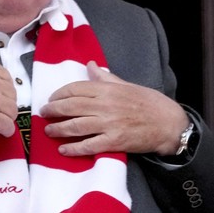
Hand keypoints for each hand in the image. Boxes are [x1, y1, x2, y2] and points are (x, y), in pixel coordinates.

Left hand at [40, 61, 189, 155]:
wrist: (170, 124)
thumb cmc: (148, 102)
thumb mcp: (125, 84)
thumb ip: (104, 77)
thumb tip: (89, 64)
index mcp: (106, 90)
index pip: (75, 89)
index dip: (59, 94)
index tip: (51, 99)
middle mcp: (105, 106)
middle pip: (71, 106)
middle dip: (53, 110)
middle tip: (43, 113)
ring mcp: (109, 124)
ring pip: (76, 126)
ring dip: (58, 129)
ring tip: (48, 130)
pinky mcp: (115, 142)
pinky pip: (89, 145)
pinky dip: (74, 148)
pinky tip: (63, 149)